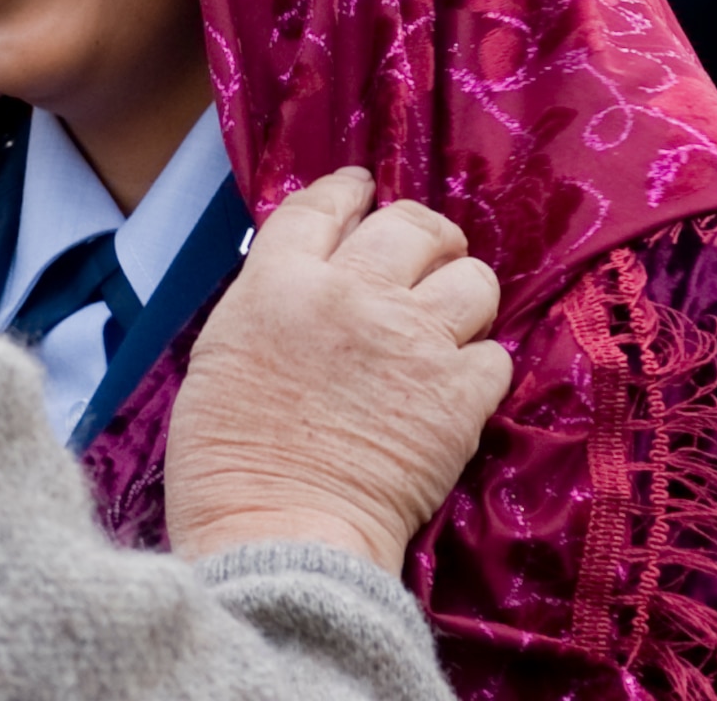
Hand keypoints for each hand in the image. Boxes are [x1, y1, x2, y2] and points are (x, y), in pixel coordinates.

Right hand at [164, 168, 511, 573]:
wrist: (278, 529)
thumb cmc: (225, 458)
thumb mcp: (221, 351)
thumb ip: (271, 301)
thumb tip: (310, 282)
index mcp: (278, 282)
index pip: (322, 207)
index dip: (348, 190)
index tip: (363, 186)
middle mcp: (349, 295)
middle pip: (410, 227)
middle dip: (424, 233)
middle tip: (427, 252)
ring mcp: (411, 341)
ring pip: (470, 280)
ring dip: (461, 295)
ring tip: (449, 320)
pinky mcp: (458, 395)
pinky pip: (494, 355)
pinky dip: (477, 368)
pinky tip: (454, 387)